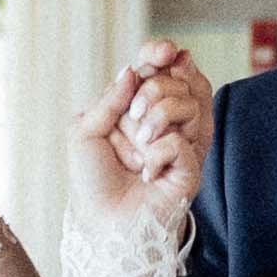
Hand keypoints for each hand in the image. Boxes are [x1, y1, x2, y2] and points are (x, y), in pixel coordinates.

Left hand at [72, 39, 213, 235]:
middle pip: (173, 80)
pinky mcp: (192, 167)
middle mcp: (164, 120)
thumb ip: (109, 98)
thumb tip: (132, 70)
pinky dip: (156, 155)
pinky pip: (179, 142)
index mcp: (139, 107)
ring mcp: (181, 141)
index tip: (162, 52)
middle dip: (149, 93)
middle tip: (132, 118)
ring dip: (153, 121)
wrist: (102, 224)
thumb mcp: (85, 131)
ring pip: (185, 104)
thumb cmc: (91, 181)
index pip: (159, 68)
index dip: (160, 54)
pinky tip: (148, 175)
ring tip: (136, 152)